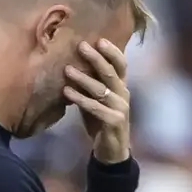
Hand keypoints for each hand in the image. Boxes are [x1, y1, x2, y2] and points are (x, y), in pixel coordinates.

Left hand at [64, 40, 130, 163]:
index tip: (99, 39)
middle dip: (96, 59)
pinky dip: (81, 99)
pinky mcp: (114, 121)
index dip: (112, 52)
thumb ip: (90, 85)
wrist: (111, 151)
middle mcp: (123, 95)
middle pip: (111, 73)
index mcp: (121, 87)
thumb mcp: (96, 100)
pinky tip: (67, 92)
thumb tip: (72, 64)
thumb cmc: (101, 121)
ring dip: (83, 78)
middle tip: (81, 46)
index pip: (121, 65)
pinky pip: (96, 107)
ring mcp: (121, 108)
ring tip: (67, 69)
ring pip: (101, 90)